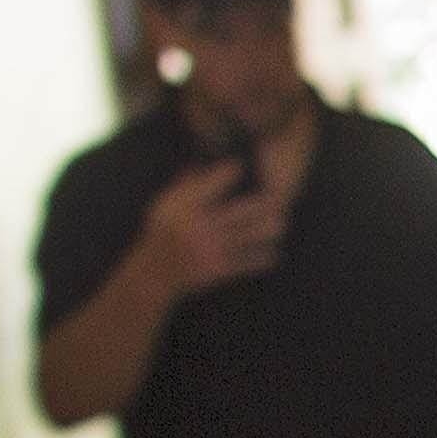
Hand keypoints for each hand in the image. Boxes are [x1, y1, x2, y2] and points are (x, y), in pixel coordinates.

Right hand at [142, 154, 286, 297]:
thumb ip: (182, 186)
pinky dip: (260, 259)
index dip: (227, 173)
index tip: (241, 164)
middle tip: (280, 195)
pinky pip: (245, 263)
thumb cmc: (160, 234)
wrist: (155, 272)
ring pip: (247, 237)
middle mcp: (202, 227)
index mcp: (187, 209)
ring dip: (266, 230)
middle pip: (239, 212)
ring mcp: (213, 249)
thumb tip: (200, 164)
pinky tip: (273, 253)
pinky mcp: (219, 269)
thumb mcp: (164, 206)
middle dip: (261, 204)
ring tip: (281, 223)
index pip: (210, 186)